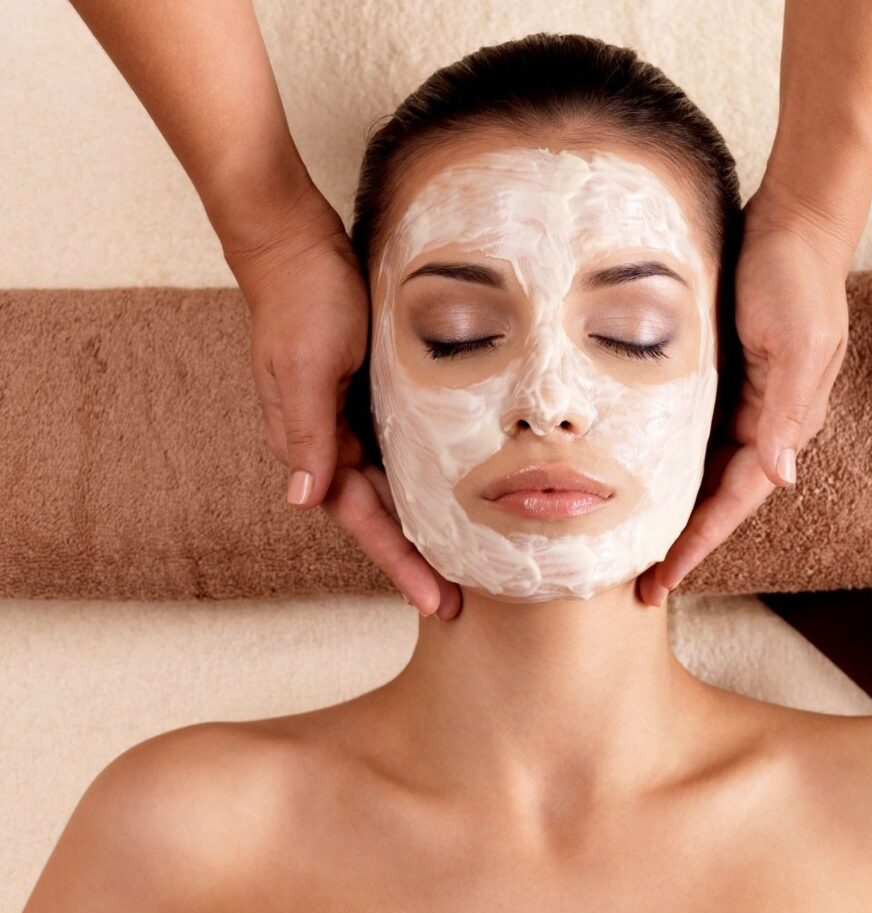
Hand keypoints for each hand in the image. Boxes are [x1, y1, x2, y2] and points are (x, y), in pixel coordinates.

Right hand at [224, 189, 461, 618]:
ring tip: (465, 562)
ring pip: (393, 488)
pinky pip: (401, 451)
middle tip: (459, 601)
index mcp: (312, 442)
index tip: (434, 601)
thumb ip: (307, 432)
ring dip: (424, 525)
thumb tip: (301, 500)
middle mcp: (330, 440)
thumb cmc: (303, 298)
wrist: (295, 240)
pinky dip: (425, 479)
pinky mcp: (372, 395)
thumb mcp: (308, 364)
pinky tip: (455, 493)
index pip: (362, 518)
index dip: (399, 561)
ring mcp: (350, 419)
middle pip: (380, 515)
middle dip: (416, 559)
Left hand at [636, 178, 853, 605]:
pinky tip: (633, 473)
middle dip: (681, 539)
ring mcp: (744, 397)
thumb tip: (780, 477)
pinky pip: (690, 429)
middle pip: (716, 495)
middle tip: (637, 583)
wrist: (795, 216)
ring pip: (700, 468)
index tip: (663, 581)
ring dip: (670, 505)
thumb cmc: (797, 275)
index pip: (736, 499)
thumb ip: (785, 410)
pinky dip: (663, 458)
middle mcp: (765, 419)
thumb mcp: (797, 342)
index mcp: (786, 420)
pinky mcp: (722, 372)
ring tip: (628, 542)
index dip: (699, 542)